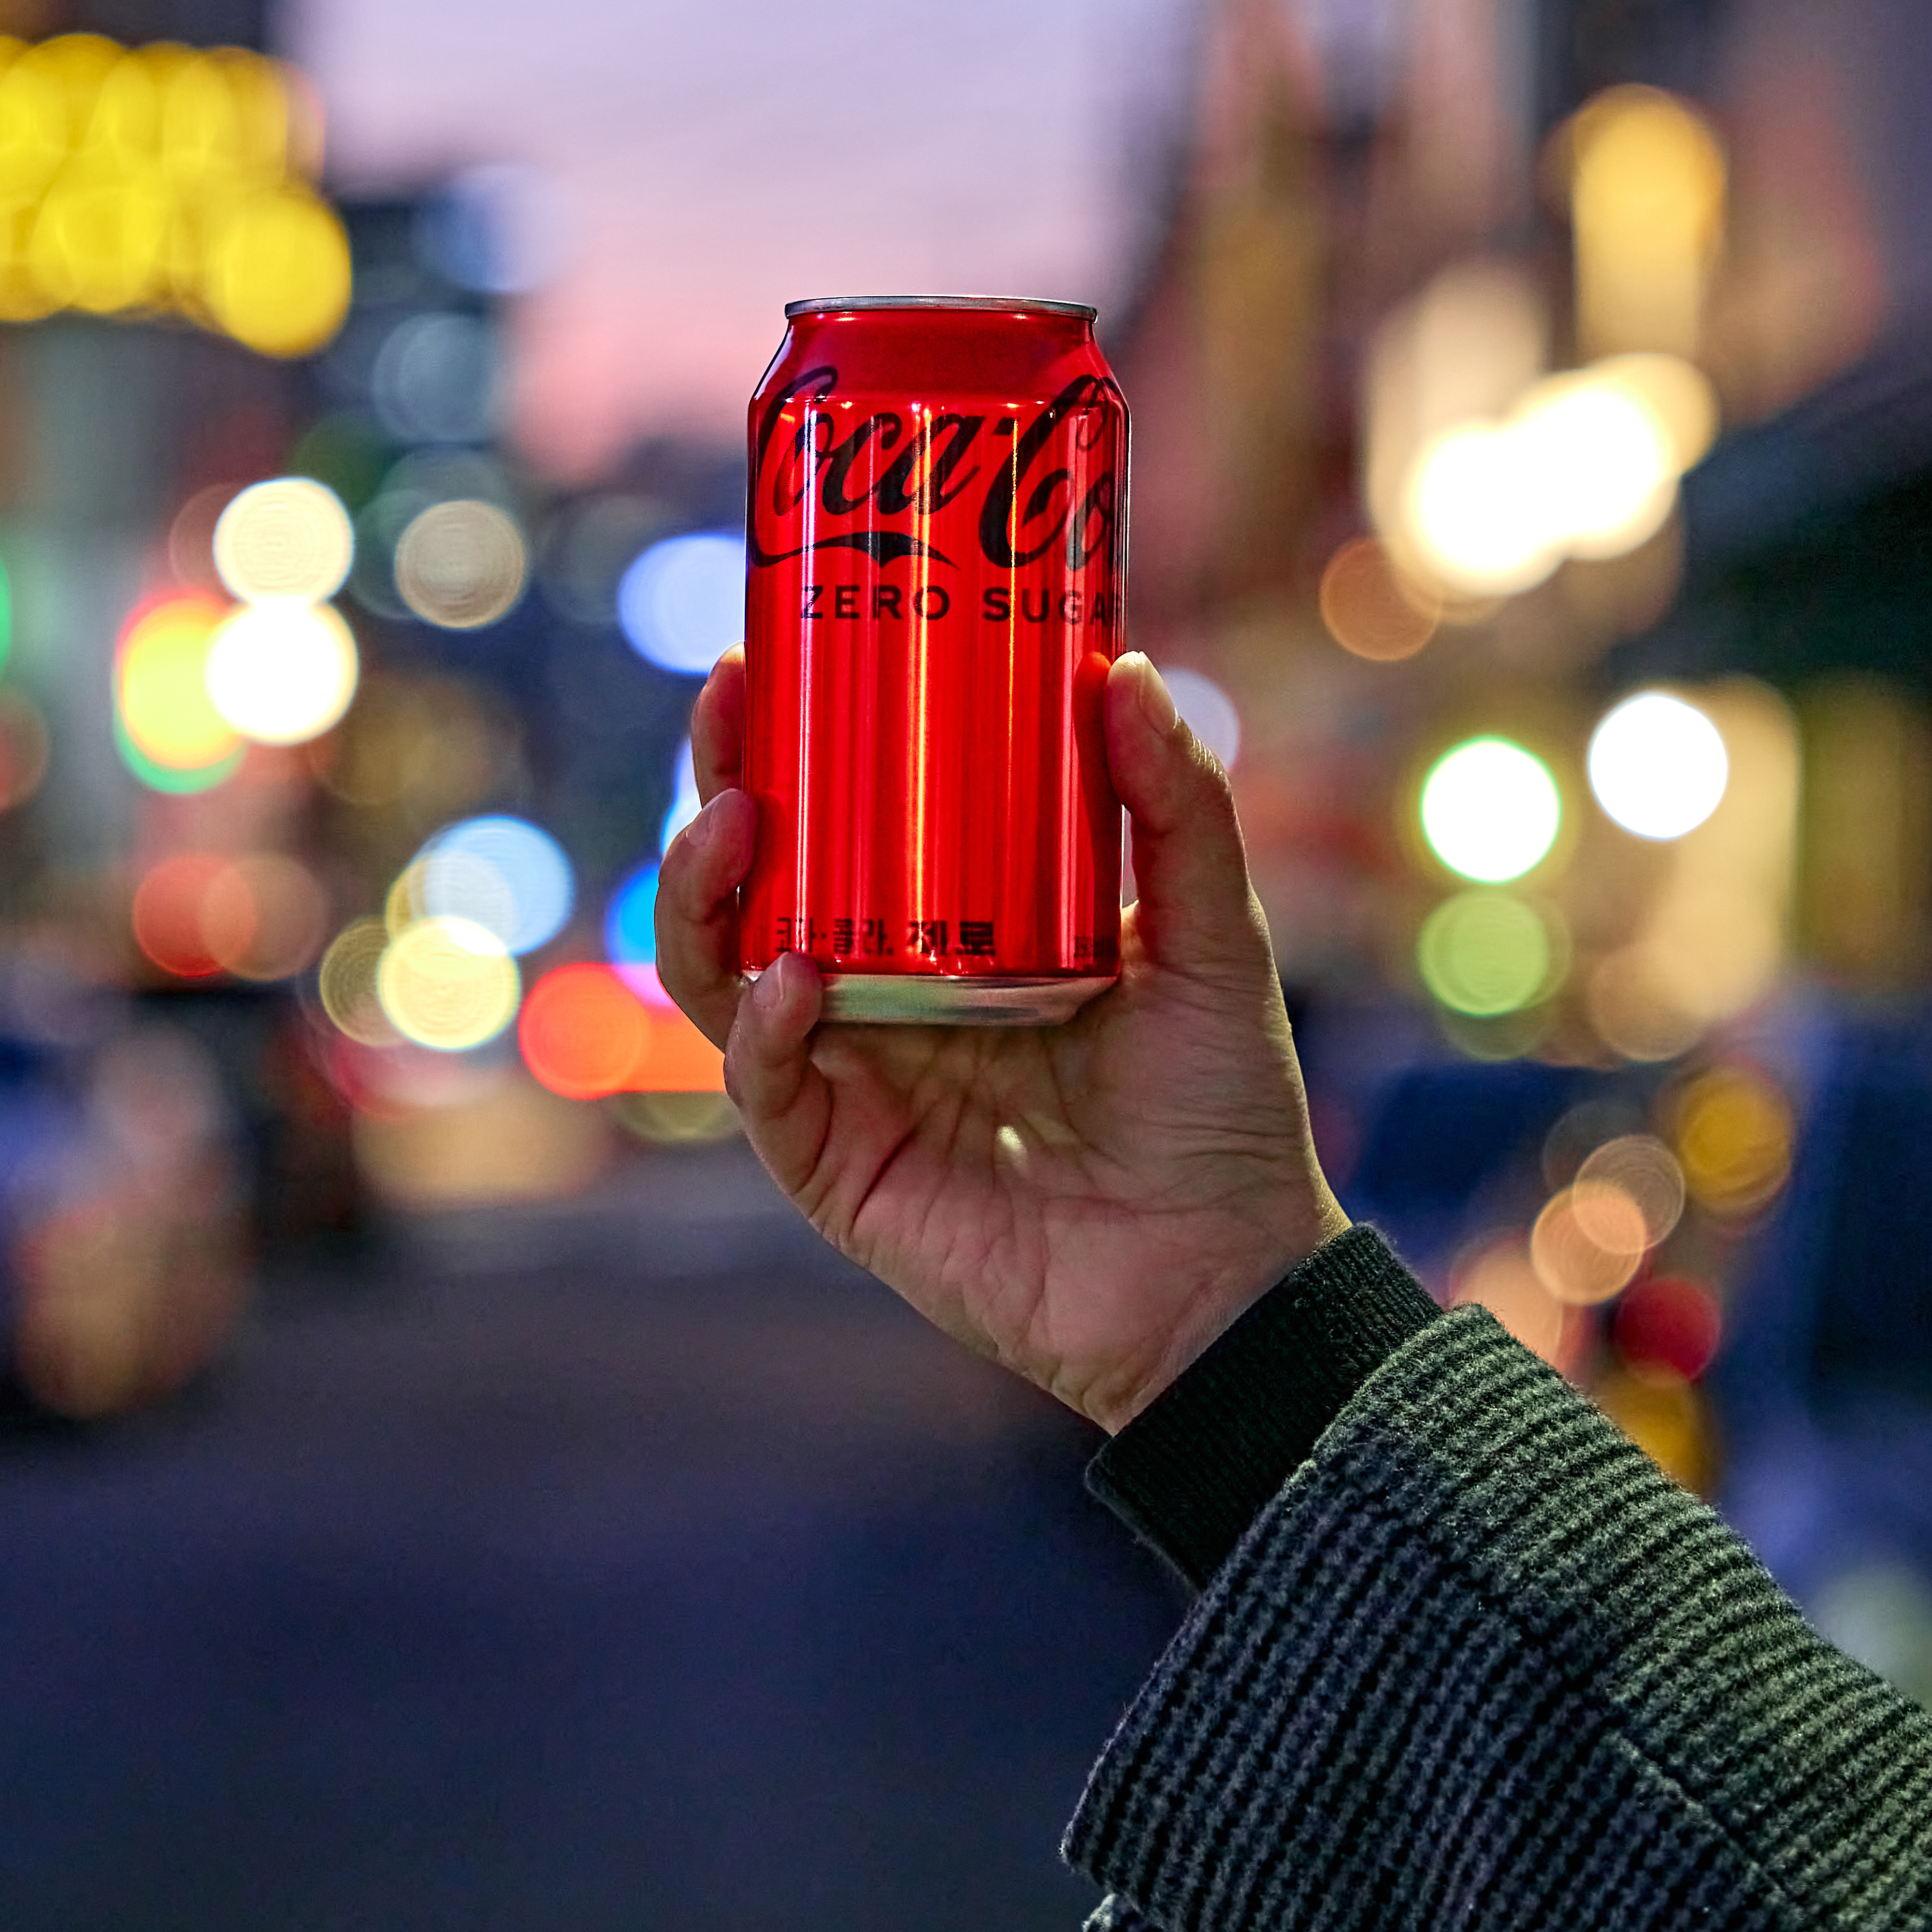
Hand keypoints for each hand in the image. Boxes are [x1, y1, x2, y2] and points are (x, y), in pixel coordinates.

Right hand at [657, 649, 1346, 1431]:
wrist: (1225, 1273)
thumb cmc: (1220, 1110)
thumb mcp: (1209, 938)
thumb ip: (1174, 810)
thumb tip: (1119, 670)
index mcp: (947, 935)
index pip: (838, 824)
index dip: (788, 745)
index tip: (769, 658)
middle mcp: (881, 1000)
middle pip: (756, 883)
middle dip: (720, 788)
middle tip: (731, 708)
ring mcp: (853, 1084)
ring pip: (724, 977)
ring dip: (706, 896)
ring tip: (736, 824)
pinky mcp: (840, 1172)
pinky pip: (767, 1089)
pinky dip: (761, 1031)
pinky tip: (791, 978)